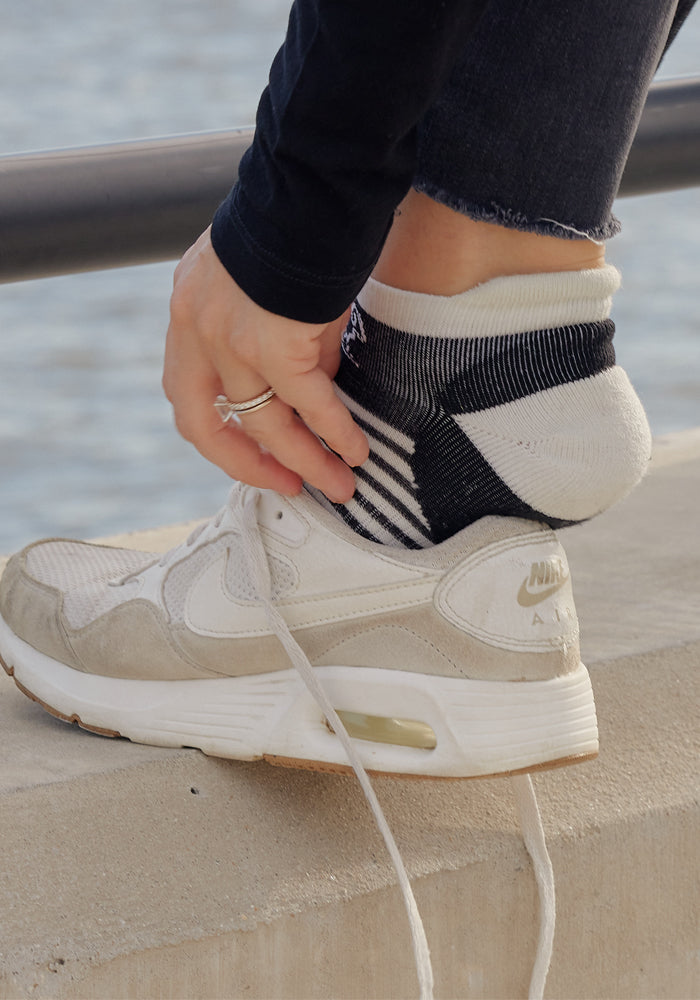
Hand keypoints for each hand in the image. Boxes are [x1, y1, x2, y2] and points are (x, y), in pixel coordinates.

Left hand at [163, 229, 368, 501]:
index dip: (219, 435)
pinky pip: (308, 403)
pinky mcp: (273, 341)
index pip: (188, 394)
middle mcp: (197, 329)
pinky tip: (354, 449)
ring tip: (338, 481)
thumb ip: (281, 334)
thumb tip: (315, 382)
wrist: (313, 177)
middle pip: (205, 425)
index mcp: (189, 312)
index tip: (254, 454)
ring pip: (262, 423)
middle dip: (248, 464)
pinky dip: (334, 431)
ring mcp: (229, 337)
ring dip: (304, 459)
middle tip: (288, 484)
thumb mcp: (266, 282)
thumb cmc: (299, 218)